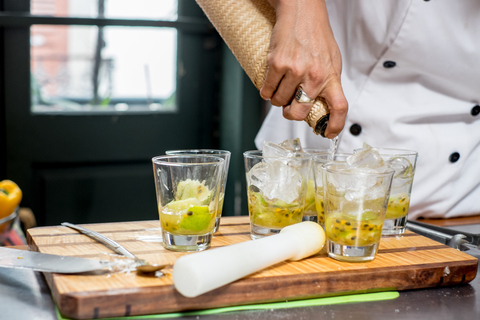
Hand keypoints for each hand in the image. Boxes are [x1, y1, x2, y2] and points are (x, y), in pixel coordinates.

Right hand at [260, 0, 347, 137]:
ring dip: (277, 101)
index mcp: (331, 76)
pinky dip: (266, 92)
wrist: (301, 11)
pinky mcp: (277, 65)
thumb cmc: (316, 34)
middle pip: (299, 113)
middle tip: (290, 106)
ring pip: (279, 103)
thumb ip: (328, 82)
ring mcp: (295, 71)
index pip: (339, 107)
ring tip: (280, 88)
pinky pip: (266, 92)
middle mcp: (314, 76)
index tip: (328, 133)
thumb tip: (322, 104)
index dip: (334, 125)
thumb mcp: (332, 60)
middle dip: (291, 114)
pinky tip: (270, 84)